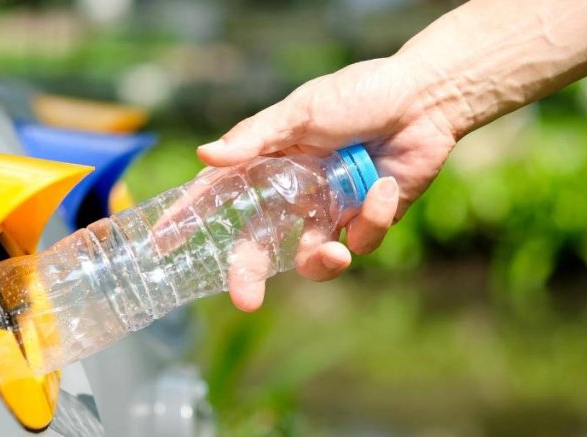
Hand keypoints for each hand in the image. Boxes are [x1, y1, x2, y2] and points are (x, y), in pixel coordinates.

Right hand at [198, 54, 460, 310]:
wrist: (423, 100)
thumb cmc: (358, 94)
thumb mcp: (302, 111)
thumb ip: (255, 138)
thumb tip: (205, 157)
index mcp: (271, 163)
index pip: (222, 194)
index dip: (191, 217)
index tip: (163, 242)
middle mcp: (295, 192)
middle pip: (259, 243)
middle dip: (248, 274)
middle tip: (246, 300)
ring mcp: (330, 210)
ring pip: (312, 258)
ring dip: (322, 262)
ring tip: (336, 254)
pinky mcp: (366, 220)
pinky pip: (360, 240)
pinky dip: (372, 217)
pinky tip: (383, 185)